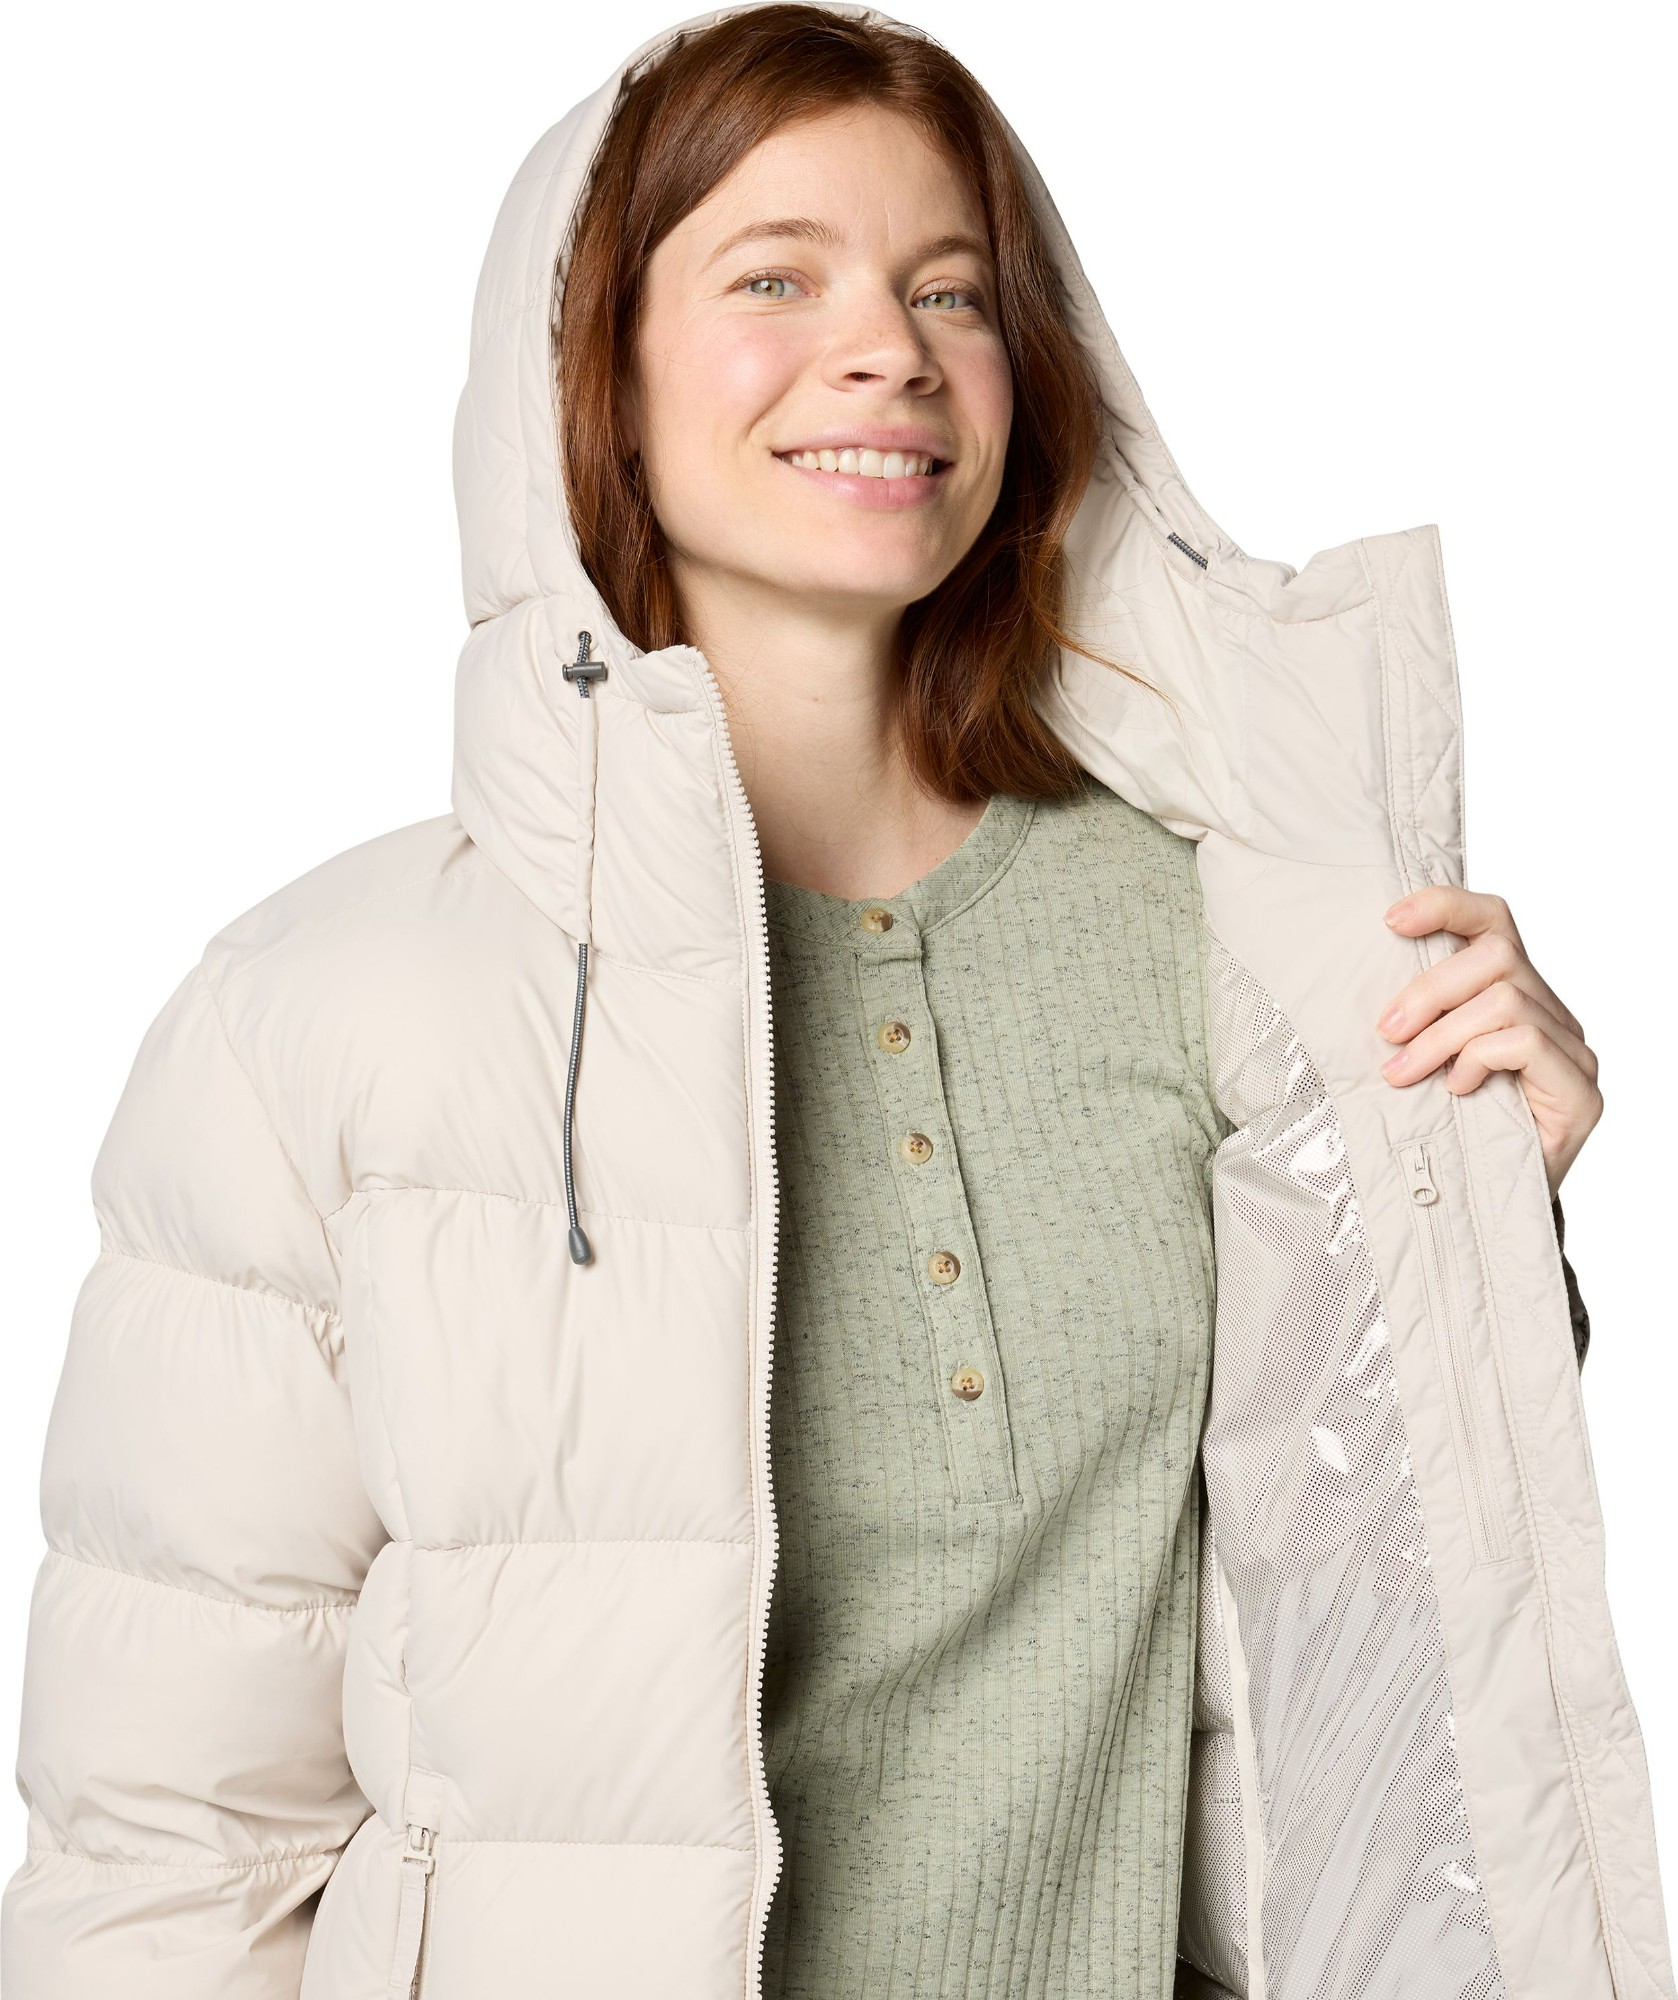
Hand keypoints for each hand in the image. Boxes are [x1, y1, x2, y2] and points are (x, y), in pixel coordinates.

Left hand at [1376, 885, 1601, 1198]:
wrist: (1486, 1211)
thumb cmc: (1446, 1130)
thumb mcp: (1418, 1061)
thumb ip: (1413, 1020)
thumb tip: (1353, 987)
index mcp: (1515, 993)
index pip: (1494, 921)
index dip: (1446, 905)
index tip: (1390, 920)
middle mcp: (1554, 1013)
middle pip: (1496, 954)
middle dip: (1430, 988)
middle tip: (1386, 1031)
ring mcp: (1574, 1051)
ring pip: (1505, 999)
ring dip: (1440, 1035)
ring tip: (1402, 1074)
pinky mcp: (1582, 1091)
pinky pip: (1526, 1042)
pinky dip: (1478, 1059)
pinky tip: (1455, 1090)